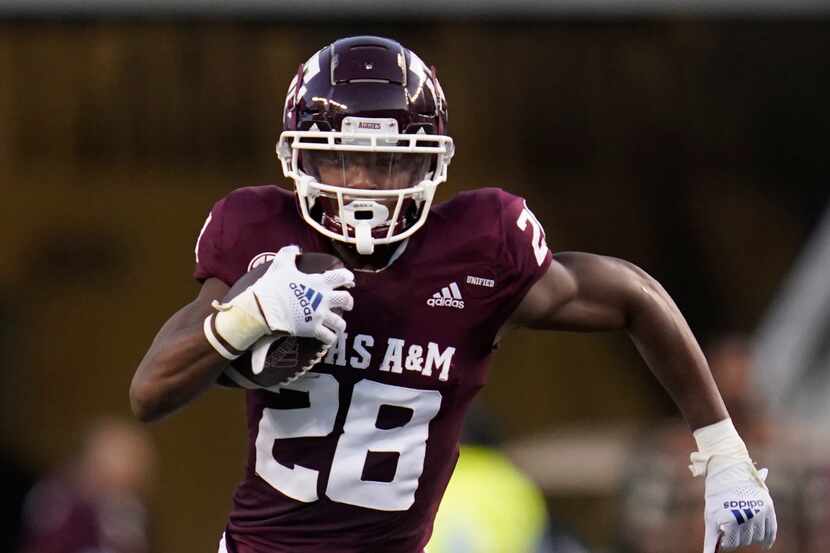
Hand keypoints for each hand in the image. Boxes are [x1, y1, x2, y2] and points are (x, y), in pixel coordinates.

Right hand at [206, 245, 353, 358]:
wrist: (264, 308)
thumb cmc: (272, 286)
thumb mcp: (280, 265)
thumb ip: (289, 253)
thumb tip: (295, 248)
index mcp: (318, 282)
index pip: (341, 276)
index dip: (347, 277)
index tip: (349, 280)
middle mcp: (323, 299)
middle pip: (346, 300)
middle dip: (348, 302)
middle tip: (347, 304)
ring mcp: (319, 315)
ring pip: (340, 322)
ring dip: (339, 324)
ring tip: (337, 325)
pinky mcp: (313, 330)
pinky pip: (328, 337)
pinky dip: (330, 339)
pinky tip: (327, 339)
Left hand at [701, 457, 776, 551]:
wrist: (728, 469)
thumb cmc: (716, 495)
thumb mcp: (710, 516)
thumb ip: (711, 539)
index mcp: (731, 519)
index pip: (731, 544)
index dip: (726, 541)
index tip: (723, 535)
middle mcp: (748, 517)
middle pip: (745, 541)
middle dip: (737, 537)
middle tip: (731, 529)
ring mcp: (760, 512)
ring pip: (758, 537)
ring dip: (750, 536)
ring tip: (740, 527)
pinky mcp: (768, 508)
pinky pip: (772, 530)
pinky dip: (768, 538)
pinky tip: (765, 545)